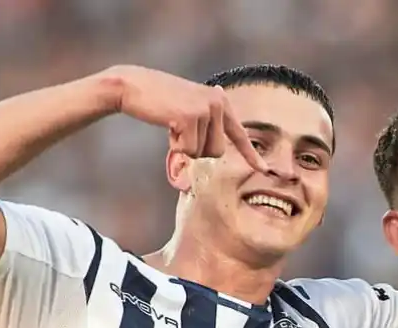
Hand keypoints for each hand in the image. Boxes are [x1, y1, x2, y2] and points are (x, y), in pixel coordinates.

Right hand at [107, 65, 268, 171]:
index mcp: (220, 101)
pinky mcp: (192, 117)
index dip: (251, 155)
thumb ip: (205, 126)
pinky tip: (167, 123)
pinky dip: (175, 144)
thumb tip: (208, 156)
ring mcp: (206, 109)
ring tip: (172, 123)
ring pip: (201, 152)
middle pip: (216, 152)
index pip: (239, 134)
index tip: (265, 171)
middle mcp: (218, 102)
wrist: (132, 86)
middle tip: (179, 128)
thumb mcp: (188, 111)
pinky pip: (188, 150)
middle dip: (196, 148)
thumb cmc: (157, 102)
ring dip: (184, 146)